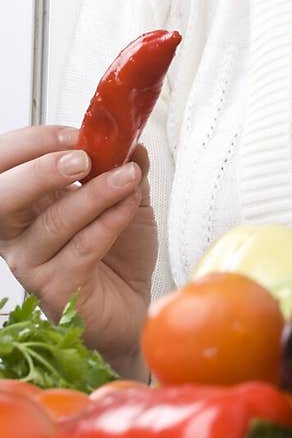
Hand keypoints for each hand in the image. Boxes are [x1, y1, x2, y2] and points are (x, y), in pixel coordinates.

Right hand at [0, 125, 157, 379]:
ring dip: (95, 194)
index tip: (77, 132)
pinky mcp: (55, 290)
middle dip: (41, 170)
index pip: (7, 165)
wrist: (132, 304)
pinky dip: (109, 222)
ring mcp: (32, 264)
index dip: (35, 144)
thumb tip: (130, 140)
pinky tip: (129, 207)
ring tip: (128, 178)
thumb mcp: (124, 197)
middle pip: (4, 196)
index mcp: (26, 202)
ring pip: (53, 222)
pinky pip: (81, 249)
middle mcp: (19, 234)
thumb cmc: (117, 253)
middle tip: (83, 158)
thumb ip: (124, 167)